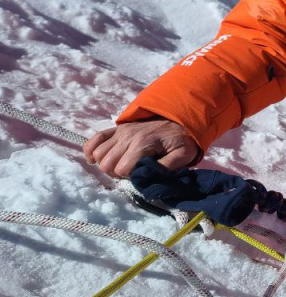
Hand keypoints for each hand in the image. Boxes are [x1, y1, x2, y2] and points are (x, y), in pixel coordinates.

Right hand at [84, 119, 198, 177]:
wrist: (180, 118)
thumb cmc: (181, 140)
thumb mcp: (184, 154)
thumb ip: (168, 167)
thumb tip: (148, 176)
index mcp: (143, 143)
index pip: (122, 169)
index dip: (129, 178)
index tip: (140, 175)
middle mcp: (128, 136)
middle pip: (106, 163)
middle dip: (115, 173)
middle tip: (129, 172)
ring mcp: (120, 131)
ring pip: (98, 153)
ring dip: (105, 164)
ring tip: (119, 166)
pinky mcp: (117, 129)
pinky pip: (95, 139)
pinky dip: (91, 150)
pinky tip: (97, 159)